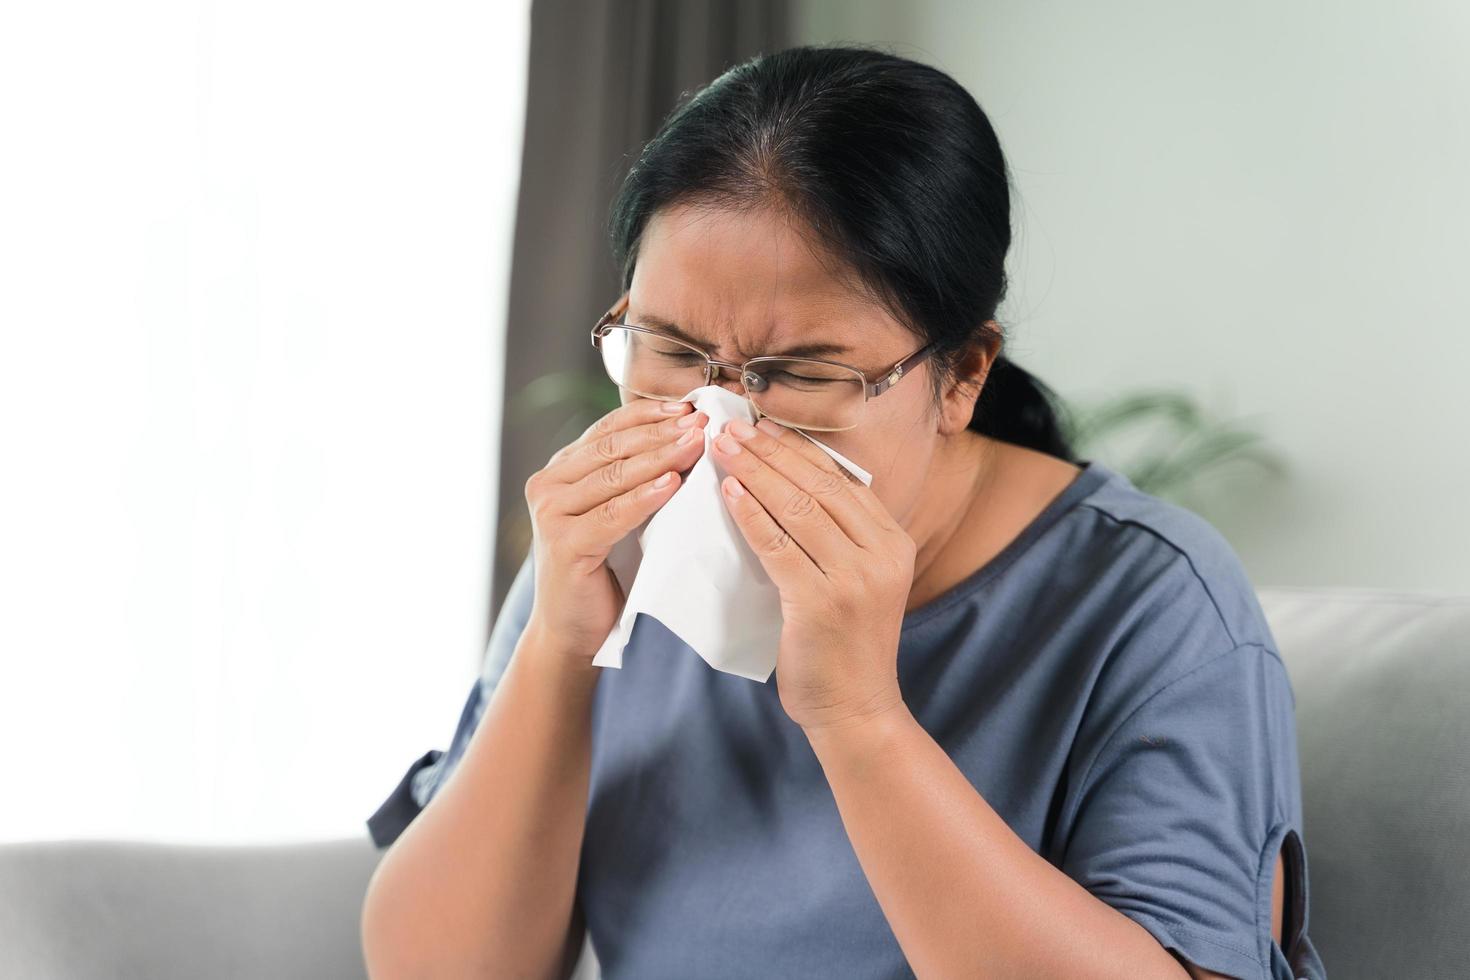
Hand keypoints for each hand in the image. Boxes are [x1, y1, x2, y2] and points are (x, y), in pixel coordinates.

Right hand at [522, 397, 708, 661]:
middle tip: (701, 422)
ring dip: (660, 457)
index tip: (690, 406)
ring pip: (615, 476)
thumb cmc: (601, 569)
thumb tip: (685, 435)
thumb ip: (630, 478)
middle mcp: (548, 485)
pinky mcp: (564, 544)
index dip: (650, 415)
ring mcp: (551, 514)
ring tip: (696, 444)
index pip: (608, 429)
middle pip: (613, 447)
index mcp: (560, 470)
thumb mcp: (614, 512)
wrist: (571, 629)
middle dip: (661, 432)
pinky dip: (645, 497)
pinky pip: (613, 514)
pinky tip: (673, 484)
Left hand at [711, 416, 914, 732]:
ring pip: (797, 507)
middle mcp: (882, 553)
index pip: (841, 479)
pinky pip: (778, 545)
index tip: (764, 424)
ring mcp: (854, 578)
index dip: (798, 447)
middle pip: (818, 485)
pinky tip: (728, 492)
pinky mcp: (821, 602)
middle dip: (772, 450)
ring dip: (755, 471)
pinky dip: (751, 514)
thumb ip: (839, 538)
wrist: (856, 711)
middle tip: (733, 426)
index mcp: (894, 542)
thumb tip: (790, 485)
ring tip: (723, 448)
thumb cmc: (845, 647)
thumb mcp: (859, 581)